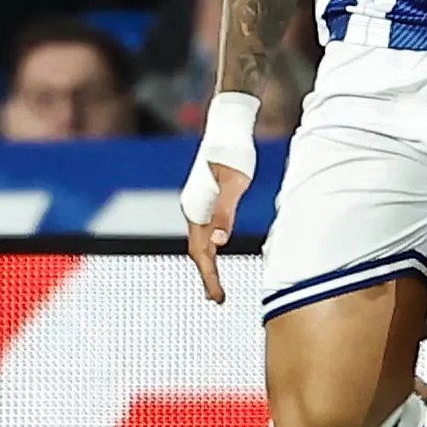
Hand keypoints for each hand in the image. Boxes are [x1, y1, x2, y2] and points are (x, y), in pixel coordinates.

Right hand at [182, 158, 246, 303]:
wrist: (228, 126)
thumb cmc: (234, 152)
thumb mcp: (235, 184)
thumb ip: (224, 213)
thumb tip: (218, 244)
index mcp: (196, 209)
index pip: (200, 253)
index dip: (209, 277)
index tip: (218, 298)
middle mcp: (192, 208)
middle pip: (196, 251)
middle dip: (207, 277)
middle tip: (218, 299)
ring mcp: (195, 204)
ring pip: (198, 242)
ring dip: (206, 264)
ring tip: (215, 285)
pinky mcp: (202, 198)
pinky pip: (202, 231)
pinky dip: (208, 248)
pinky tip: (215, 252)